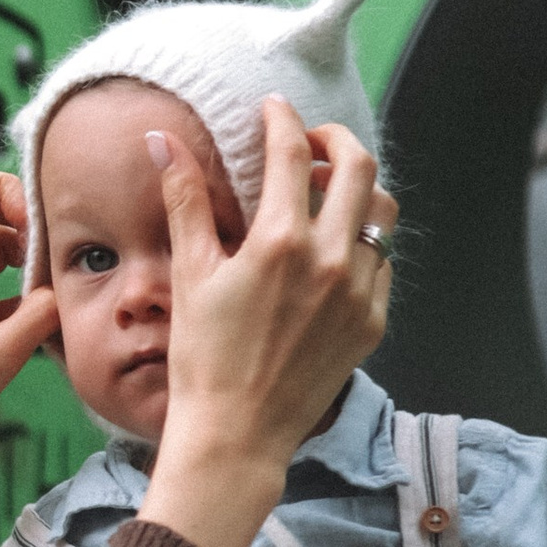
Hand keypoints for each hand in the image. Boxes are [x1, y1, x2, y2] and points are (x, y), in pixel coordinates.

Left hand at [0, 171, 56, 546]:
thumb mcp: (0, 353)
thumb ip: (42, 312)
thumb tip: (71, 290)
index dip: (4, 190)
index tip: (34, 222)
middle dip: (27, 228)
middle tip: (55, 259)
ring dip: (30, 266)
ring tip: (56, 291)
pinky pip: (1, 291)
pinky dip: (25, 299)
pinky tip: (49, 322)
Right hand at [139, 96, 396, 546]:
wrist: (236, 436)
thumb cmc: (205, 362)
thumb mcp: (191, 274)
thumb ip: (186, 201)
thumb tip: (164, 144)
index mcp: (281, 243)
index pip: (293, 154)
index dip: (283, 120)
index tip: (274, 111)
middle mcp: (330, 261)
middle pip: (361, 167)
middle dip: (337, 141)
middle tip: (312, 144)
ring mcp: (358, 293)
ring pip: (382, 214)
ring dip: (357, 192)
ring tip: (326, 196)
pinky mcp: (371, 323)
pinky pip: (382, 263)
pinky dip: (362, 244)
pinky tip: (331, 253)